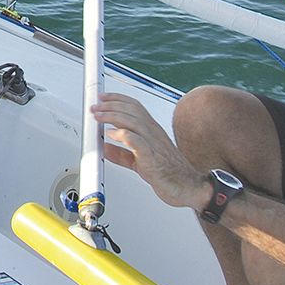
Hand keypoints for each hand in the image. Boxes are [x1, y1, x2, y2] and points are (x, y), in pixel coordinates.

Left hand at [90, 93, 208, 211]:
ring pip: (134, 121)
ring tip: (99, 117)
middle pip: (132, 110)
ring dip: (113, 116)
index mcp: (151, 131)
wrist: (188, 187)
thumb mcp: (139, 161)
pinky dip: (123, 136)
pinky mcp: (153, 159)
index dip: (118, 99)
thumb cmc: (169, 172)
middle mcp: (153, 134)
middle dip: (111, 105)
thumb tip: (105, 148)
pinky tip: (112, 135)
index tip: (103, 97)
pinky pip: (139, 142)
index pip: (135, 106)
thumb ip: (122, 155)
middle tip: (95, 107)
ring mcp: (154, 145)